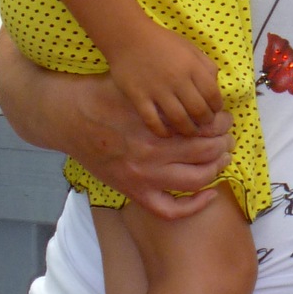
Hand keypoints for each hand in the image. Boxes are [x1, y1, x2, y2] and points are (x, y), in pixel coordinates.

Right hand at [70, 73, 232, 217]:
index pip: (205, 128)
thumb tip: (198, 83)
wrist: (64, 117)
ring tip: (222, 158)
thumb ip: (164, 90)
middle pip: (206, 152)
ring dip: (215, 169)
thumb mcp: (134, 84)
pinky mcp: (133, 190)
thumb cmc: (99, 94)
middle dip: (223, 144)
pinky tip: (209, 194)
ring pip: (195, 180)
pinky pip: (170, 209)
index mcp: (155, 124)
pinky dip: (193, 206)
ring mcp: (143, 176)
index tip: (224, 119)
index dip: (221, 123)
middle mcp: (152, 152)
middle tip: (228, 137)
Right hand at [106, 17, 223, 137]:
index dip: (216, 107)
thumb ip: (205, 66)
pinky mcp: (139, 97)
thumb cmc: (162, 42)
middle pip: (198, 110)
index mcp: (192, 66)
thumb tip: (215, 87)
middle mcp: (177, 80)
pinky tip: (167, 133)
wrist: (128, 37)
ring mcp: (157, 90)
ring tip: (189, 130)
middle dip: (205, 121)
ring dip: (188, 129)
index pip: (212, 95)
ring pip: (179, 119)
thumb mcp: (190, 48)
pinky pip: (153, 121)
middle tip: (203, 123)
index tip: (214, 110)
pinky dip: (162, 131)